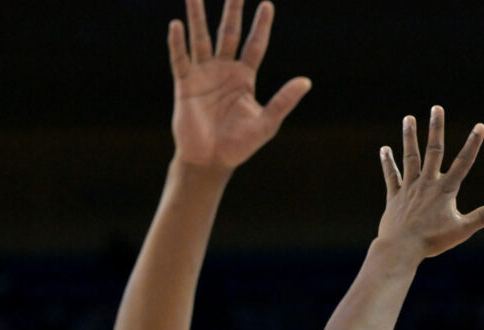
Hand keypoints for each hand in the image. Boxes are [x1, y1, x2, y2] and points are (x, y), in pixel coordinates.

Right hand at [168, 0, 310, 170]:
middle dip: (232, 12)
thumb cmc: (240, 145)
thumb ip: (284, 101)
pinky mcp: (185, 85)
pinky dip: (178, 43)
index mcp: (245, 78)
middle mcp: (224, 71)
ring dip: (197, 18)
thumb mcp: (267, 123)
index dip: (261, 26)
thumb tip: (306, 82)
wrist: (211, 161)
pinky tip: (177, 26)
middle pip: (228, 34)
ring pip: (200, 39)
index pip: (255, 45)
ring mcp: (203, 75)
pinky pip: (180, 60)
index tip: (266, 4)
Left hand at [376, 106, 483, 257]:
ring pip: (410, 157)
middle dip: (436, 128)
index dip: (473, 144)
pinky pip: (391, 176)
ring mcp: (409, 188)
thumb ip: (483, 217)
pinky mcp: (395, 196)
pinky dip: (388, 162)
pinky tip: (384, 149)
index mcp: (445, 190)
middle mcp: (427, 183)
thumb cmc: (433, 241)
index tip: (480, 126)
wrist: (401, 248)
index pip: (464, 163)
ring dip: (409, 137)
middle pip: (433, 151)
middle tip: (436, 108)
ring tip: (408, 118)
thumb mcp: (462, 230)